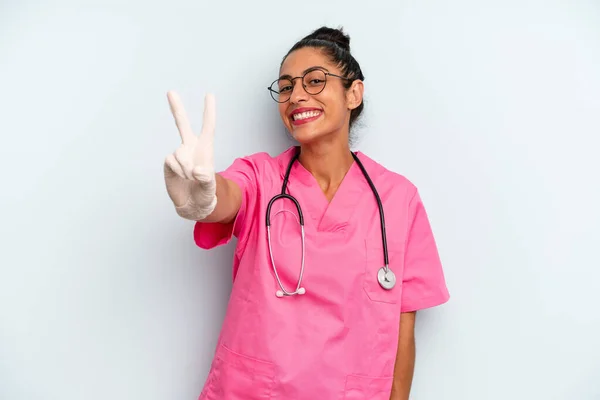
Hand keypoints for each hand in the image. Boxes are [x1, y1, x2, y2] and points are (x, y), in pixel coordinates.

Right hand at [164, 91, 216, 219]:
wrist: (192, 204)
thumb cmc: (205, 193)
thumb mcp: (210, 187)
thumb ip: (206, 179)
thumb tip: (195, 170)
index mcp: (205, 149)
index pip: (208, 127)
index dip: (209, 112)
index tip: (210, 95)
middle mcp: (191, 148)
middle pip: (182, 124)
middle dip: (176, 108)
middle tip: (170, 91)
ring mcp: (179, 154)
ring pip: (180, 152)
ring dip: (185, 167)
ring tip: (190, 177)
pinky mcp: (169, 163)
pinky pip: (170, 160)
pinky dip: (177, 170)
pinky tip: (181, 177)